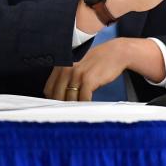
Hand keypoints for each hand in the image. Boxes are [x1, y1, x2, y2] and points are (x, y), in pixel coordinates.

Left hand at [43, 37, 165, 100]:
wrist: (116, 52)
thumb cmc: (98, 60)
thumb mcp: (78, 64)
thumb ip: (67, 76)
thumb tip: (60, 96)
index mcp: (61, 65)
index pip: (49, 89)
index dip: (52, 100)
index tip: (57, 106)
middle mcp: (66, 69)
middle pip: (57, 95)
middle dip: (61, 106)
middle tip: (67, 113)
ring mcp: (77, 74)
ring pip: (68, 99)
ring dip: (73, 107)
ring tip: (77, 112)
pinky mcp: (88, 79)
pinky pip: (82, 98)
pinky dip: (84, 105)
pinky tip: (87, 107)